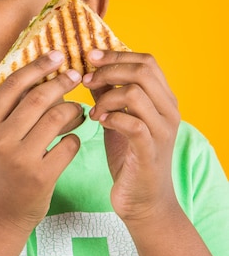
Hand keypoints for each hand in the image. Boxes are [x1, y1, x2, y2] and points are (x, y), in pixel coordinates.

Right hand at [0, 51, 82, 233]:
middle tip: (75, 76)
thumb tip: (42, 78)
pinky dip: (75, 139)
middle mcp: (1, 138)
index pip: (14, 84)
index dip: (37, 66)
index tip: (56, 55)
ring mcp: (21, 158)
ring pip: (59, 117)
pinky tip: (71, 142)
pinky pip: (70, 144)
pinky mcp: (41, 177)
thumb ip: (11, 112)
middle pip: (40, 97)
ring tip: (78, 113)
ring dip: (74, 111)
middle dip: (62, 81)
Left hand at [82, 49, 179, 221]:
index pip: (146, 61)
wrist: (144, 201)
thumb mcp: (117, 119)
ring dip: (106, 98)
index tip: (90, 56)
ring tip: (93, 111)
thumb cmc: (129, 157)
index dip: (116, 55)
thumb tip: (91, 69)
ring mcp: (162, 131)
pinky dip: (111, 118)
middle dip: (108, 71)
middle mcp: (168, 111)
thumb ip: (109, 95)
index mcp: (163, 99)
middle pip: (142, 71)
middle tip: (86, 81)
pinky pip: (132, 123)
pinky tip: (98, 123)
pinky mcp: (150, 151)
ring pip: (136, 94)